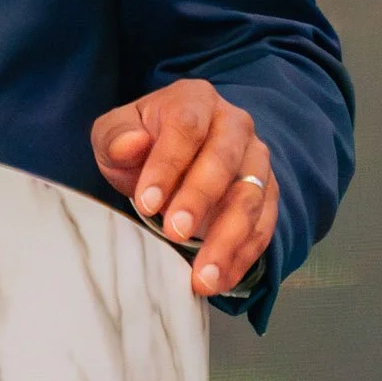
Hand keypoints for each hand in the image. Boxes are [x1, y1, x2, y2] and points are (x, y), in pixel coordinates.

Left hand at [91, 80, 277, 296]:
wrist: (171, 159)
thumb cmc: (140, 145)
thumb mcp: (114, 136)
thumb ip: (115, 138)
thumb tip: (131, 144)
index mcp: (195, 100)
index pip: (186, 127)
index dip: (168, 165)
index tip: (147, 203)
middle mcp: (234, 124)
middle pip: (223, 160)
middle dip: (199, 200)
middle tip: (174, 233)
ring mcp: (256, 158)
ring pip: (250, 197)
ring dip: (228, 239)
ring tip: (203, 276)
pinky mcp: (267, 192)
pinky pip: (264, 225)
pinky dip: (243, 255)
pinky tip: (221, 280)